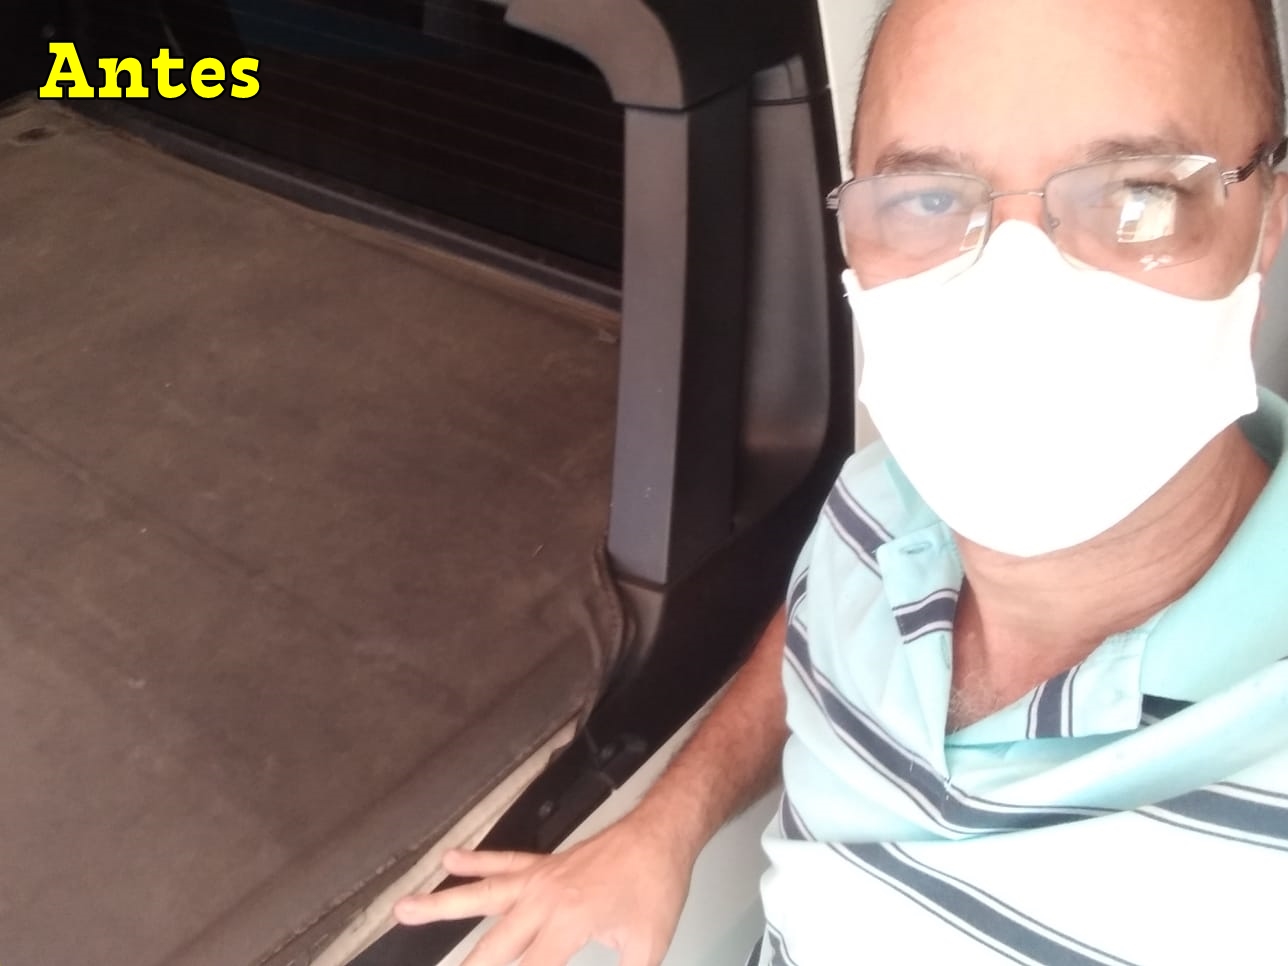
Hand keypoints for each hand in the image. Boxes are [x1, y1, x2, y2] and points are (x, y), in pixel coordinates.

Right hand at [394, 813, 694, 965]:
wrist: (660, 836)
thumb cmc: (656, 891)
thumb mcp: (646, 950)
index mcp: (567, 926)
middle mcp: (542, 902)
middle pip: (492, 947)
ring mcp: (538, 879)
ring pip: (481, 895)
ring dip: (441, 904)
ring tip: (403, 909)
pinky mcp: (542, 864)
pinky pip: (502, 861)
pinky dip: (475, 861)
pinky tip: (450, 859)